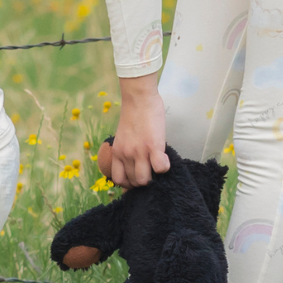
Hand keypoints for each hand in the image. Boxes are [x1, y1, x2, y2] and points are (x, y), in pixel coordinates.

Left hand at [99, 73, 168, 187]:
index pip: (119, 180)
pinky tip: (165, 158)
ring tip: (158, 165)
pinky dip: (165, 167)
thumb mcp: (123, 137)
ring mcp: (139, 152)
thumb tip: (136, 164)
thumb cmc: (133, 115)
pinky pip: (160, 168)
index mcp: (117, 152)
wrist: (138, 99)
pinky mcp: (153, 146)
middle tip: (151, 171)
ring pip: (145, 180)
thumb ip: (127, 150)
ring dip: (154, 177)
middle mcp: (126, 155)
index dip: (129, 183)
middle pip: (134, 182)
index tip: (137, 177)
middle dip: (144, 181)